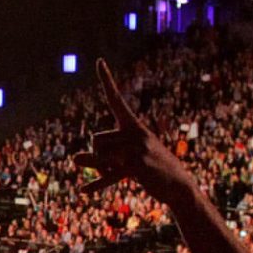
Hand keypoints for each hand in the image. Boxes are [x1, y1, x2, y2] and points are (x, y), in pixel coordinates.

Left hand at [73, 60, 194, 202]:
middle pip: (97, 139)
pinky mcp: (138, 166)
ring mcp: (138, 148)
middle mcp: (136, 132)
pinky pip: (110, 174)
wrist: (179, 186)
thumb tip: (73, 159)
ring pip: (100, 154)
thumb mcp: (124, 160)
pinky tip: (83, 191)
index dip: (107, 81)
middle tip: (110, 167)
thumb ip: (99, 157)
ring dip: (100, 168)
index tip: (99, 61)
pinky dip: (97, 184)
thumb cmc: (151, 169)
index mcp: (134, 125)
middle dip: (96, 155)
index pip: (116, 99)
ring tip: (113, 175)